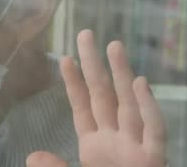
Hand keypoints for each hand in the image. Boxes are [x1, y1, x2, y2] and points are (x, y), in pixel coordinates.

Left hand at [27, 29, 166, 166]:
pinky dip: (148, 109)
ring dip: (122, 75)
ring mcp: (136, 148)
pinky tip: (140, 83)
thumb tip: (32, 156)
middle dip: (95, 65)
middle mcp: (117, 140)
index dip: (73, 83)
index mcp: (97, 146)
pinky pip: (153, 132)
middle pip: (104, 95)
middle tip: (86, 33)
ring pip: (128, 105)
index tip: (64, 58)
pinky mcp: (153, 160)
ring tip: (112, 45)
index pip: (83, 106)